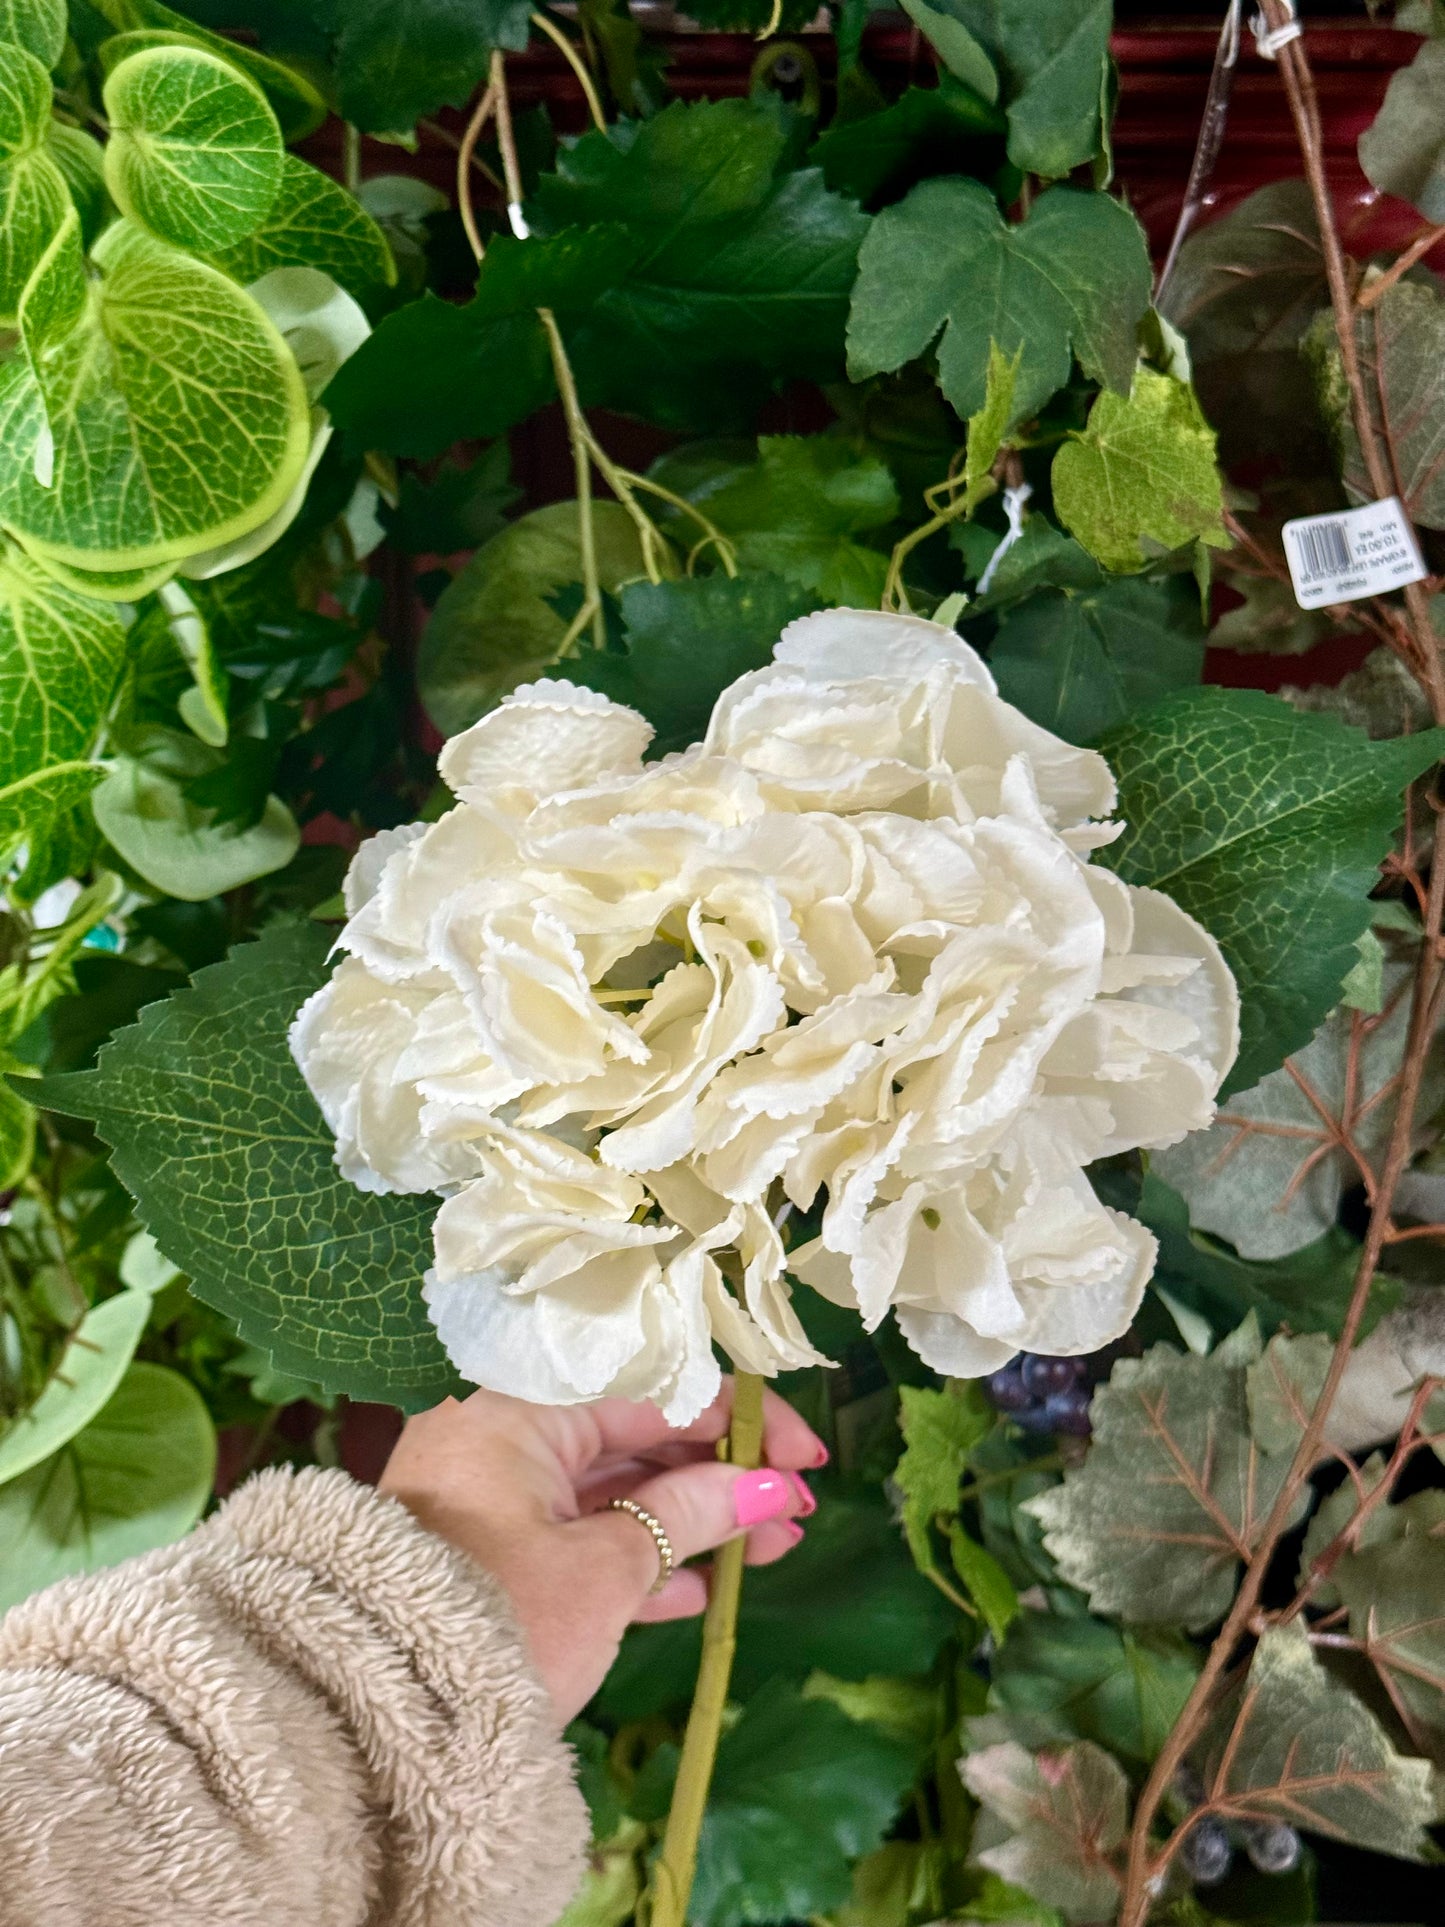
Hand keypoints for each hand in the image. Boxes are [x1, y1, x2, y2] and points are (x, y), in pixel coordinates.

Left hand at [378, 1380, 824, 1722]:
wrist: (374, 1720)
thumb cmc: (502, 1618)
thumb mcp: (607, 1570)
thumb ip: (691, 1518)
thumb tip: (770, 1488)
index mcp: (519, 1411)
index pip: (651, 1392)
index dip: (738, 1423)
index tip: (804, 1459)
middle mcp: (498, 1439)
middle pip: (631, 1439)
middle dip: (719, 1477)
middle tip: (793, 1514)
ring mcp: (486, 1502)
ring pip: (608, 1494)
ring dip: (688, 1522)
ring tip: (767, 1551)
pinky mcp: (483, 1560)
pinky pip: (576, 1539)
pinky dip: (637, 1560)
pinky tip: (700, 1589)